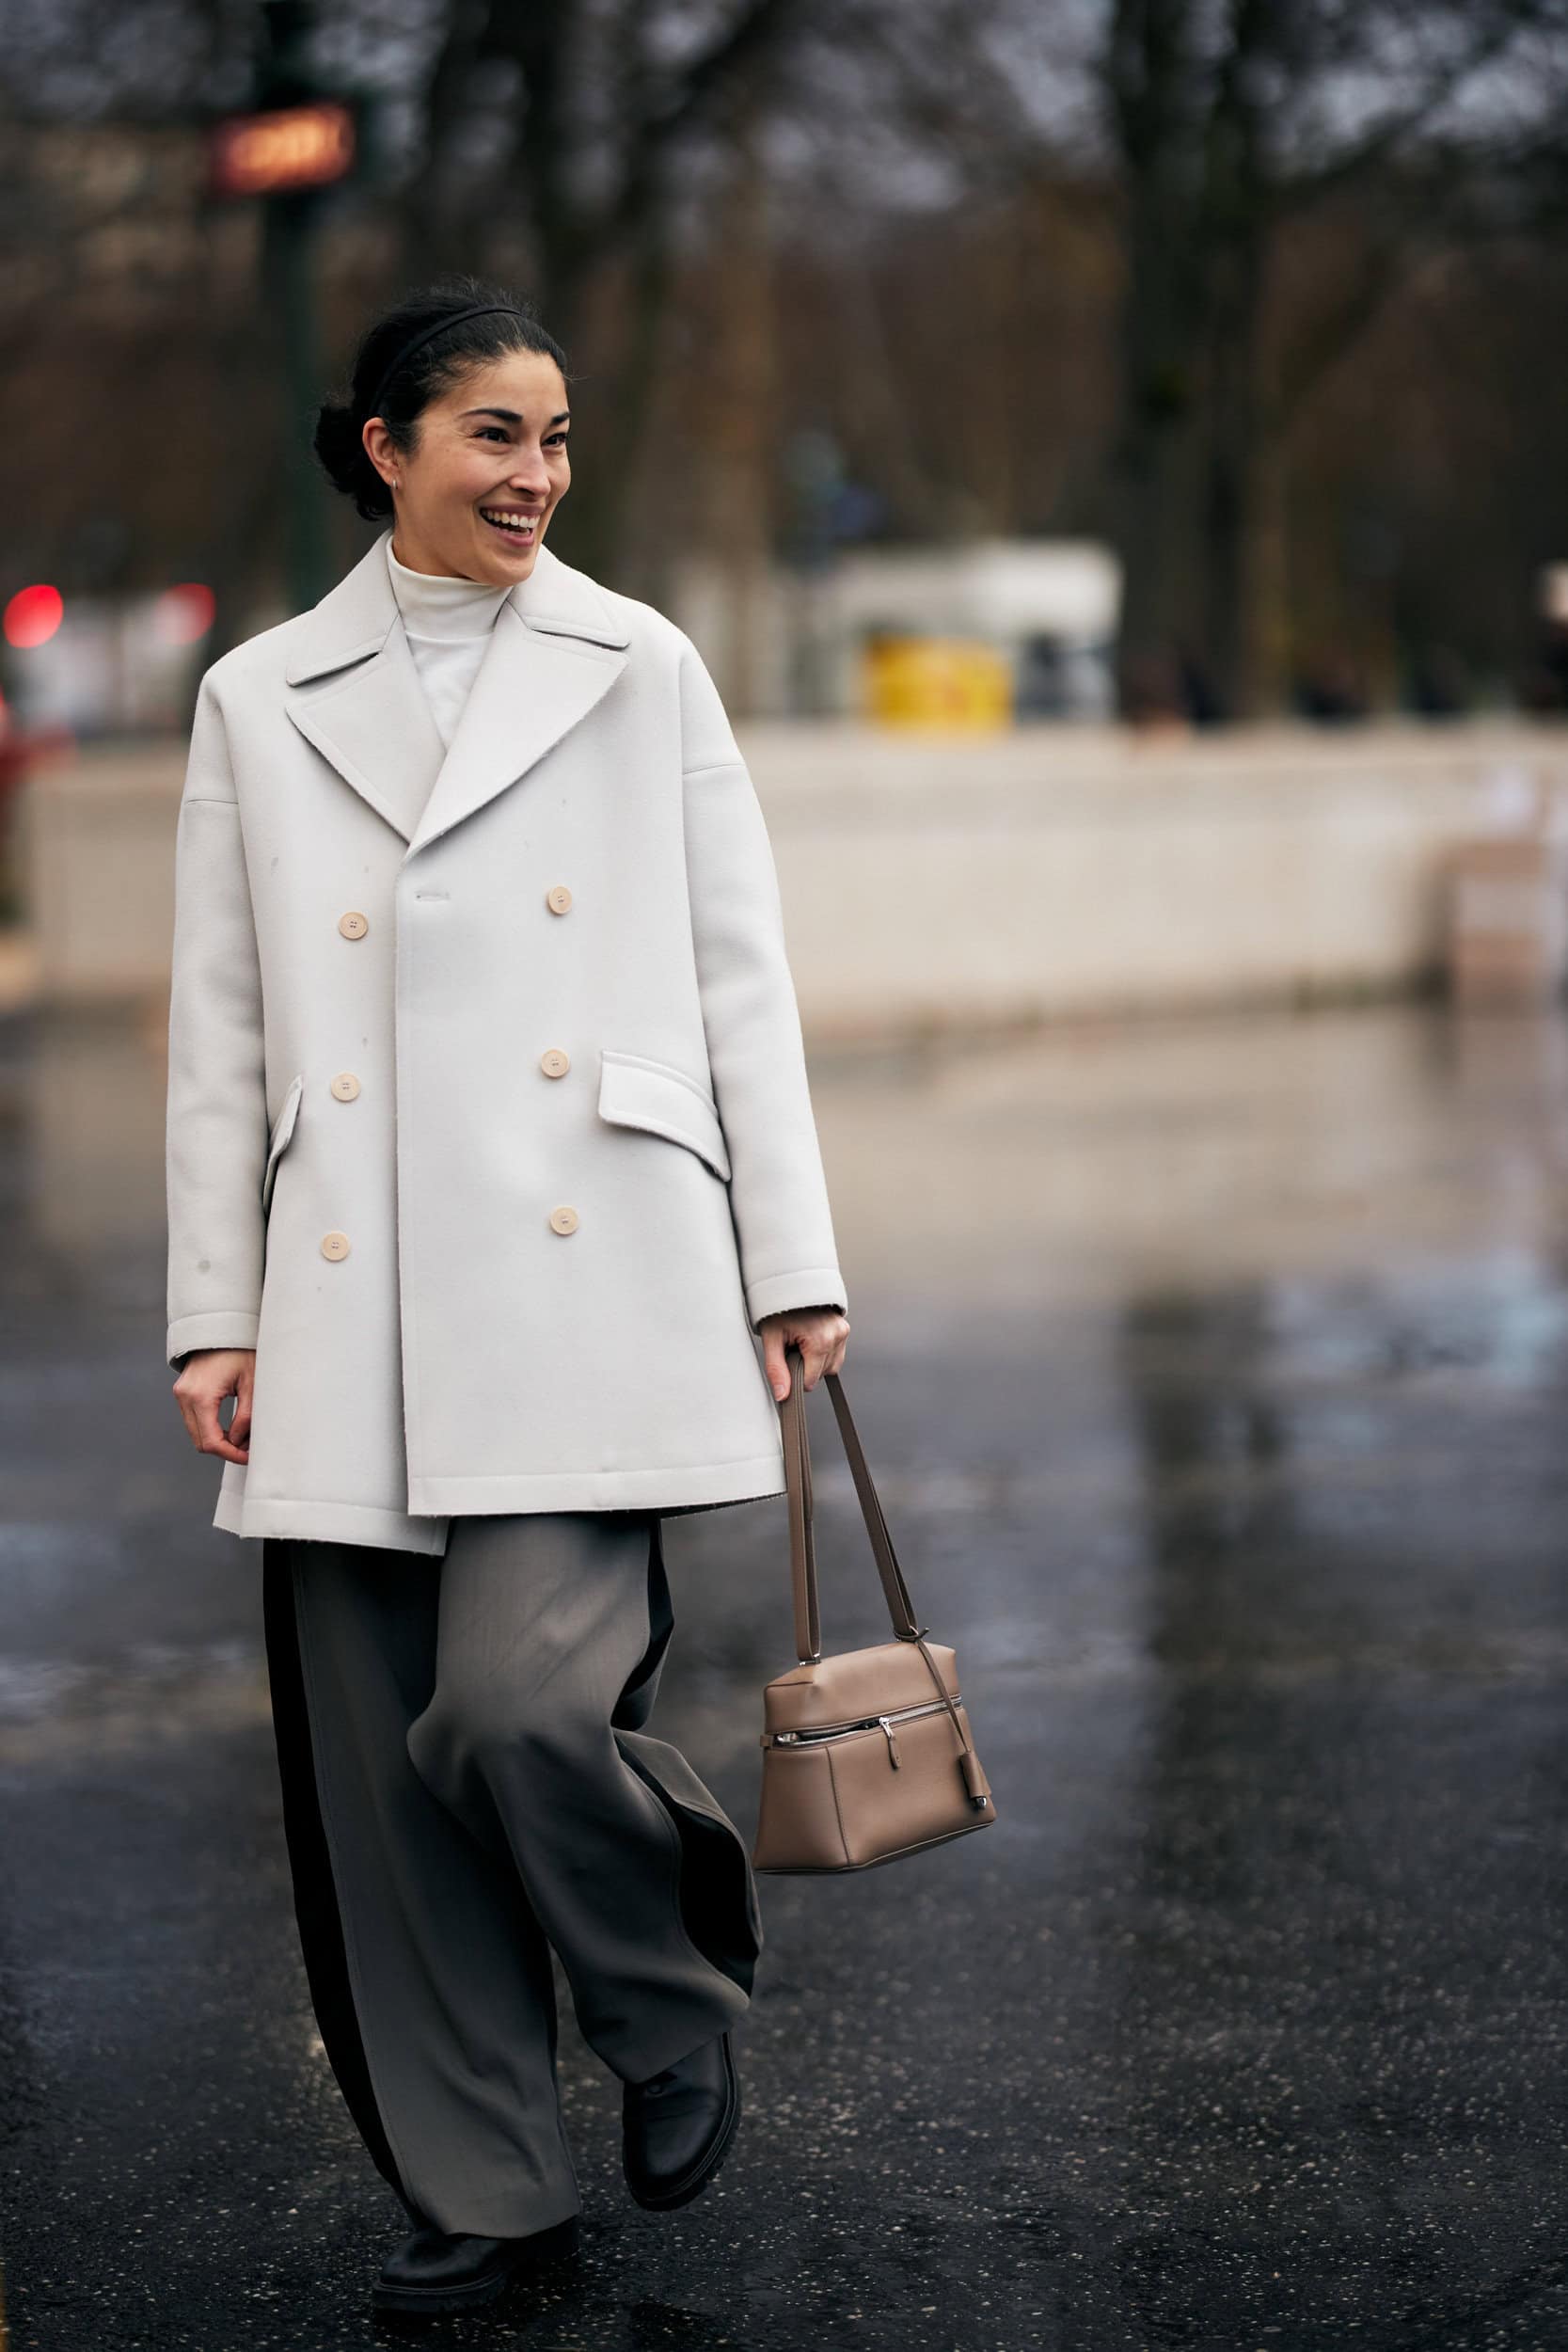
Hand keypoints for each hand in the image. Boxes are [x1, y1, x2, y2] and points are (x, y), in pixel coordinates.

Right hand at [173, 1348, 254, 1464]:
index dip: (230, 1454)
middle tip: (248, 1450)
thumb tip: (238, 1443)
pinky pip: (193, 1421)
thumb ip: (246, 1416)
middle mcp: (185, 1397)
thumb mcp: (251, 1384)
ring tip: (242, 1438)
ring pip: (195, 1433)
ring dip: (217, 1440)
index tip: (248, 1457)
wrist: (221, 1328)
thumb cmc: (240, 1352)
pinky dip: (210, 1429)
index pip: (211, 1441)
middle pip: (200, 1441)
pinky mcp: (182, 1393)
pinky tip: (230, 1428)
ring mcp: (180, 1394)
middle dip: (224, 1450)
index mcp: (201, 1396)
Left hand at [757, 1305, 849, 1401]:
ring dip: (816, 1361)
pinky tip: (812, 1341)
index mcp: (820, 1341)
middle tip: (793, 1346)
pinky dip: (824, 1353)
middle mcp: (836, 1336)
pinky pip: (836, 1354)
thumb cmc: (780, 1308)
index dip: (795, 1376)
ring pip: (831, 1366)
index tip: (787, 1359)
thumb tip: (782, 1394)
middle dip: (806, 1366)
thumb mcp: (771, 1338)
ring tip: (803, 1342)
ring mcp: (842, 1332)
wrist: (792, 1284)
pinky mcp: (844, 1329)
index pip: (811, 1381)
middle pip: (821, 1375)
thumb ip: (775, 1369)